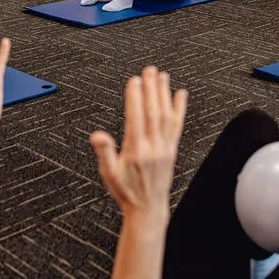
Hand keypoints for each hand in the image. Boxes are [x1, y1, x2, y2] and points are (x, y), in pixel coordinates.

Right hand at [91, 67, 187, 216]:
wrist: (148, 208)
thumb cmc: (126, 191)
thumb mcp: (109, 174)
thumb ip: (105, 153)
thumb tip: (97, 135)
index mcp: (136, 151)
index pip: (136, 118)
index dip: (135, 98)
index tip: (134, 81)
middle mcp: (153, 147)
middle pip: (153, 112)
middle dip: (151, 89)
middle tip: (149, 70)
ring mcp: (165, 147)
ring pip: (166, 116)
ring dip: (164, 94)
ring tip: (162, 76)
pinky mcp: (172, 149)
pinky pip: (177, 126)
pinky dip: (180, 109)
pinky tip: (181, 95)